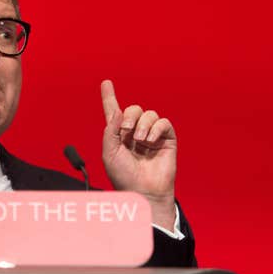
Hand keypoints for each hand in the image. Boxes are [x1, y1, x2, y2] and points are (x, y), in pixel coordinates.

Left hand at [101, 80, 176, 230]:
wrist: (142, 190)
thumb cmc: (123, 175)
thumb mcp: (109, 153)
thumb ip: (110, 131)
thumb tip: (118, 111)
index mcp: (118, 135)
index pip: (114, 112)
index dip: (109, 97)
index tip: (106, 83)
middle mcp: (135, 132)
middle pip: (133, 109)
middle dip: (130, 116)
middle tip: (127, 132)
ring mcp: (151, 135)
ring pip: (149, 114)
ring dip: (143, 125)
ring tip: (140, 141)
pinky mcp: (166, 140)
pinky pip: (163, 123)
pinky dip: (156, 129)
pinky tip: (150, 141)